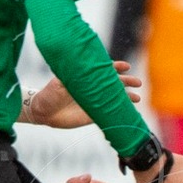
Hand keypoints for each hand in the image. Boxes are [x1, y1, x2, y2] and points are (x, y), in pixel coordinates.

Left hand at [24, 63, 142, 128]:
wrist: (44, 112)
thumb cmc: (50, 94)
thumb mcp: (59, 82)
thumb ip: (71, 76)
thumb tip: (81, 69)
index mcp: (86, 78)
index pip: (104, 70)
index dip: (116, 67)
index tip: (126, 67)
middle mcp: (93, 89)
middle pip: (114, 83)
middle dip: (127, 82)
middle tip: (138, 82)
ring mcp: (95, 101)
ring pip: (114, 98)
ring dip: (127, 98)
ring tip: (137, 98)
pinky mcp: (93, 115)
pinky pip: (109, 113)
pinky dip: (119, 112)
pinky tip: (129, 111)